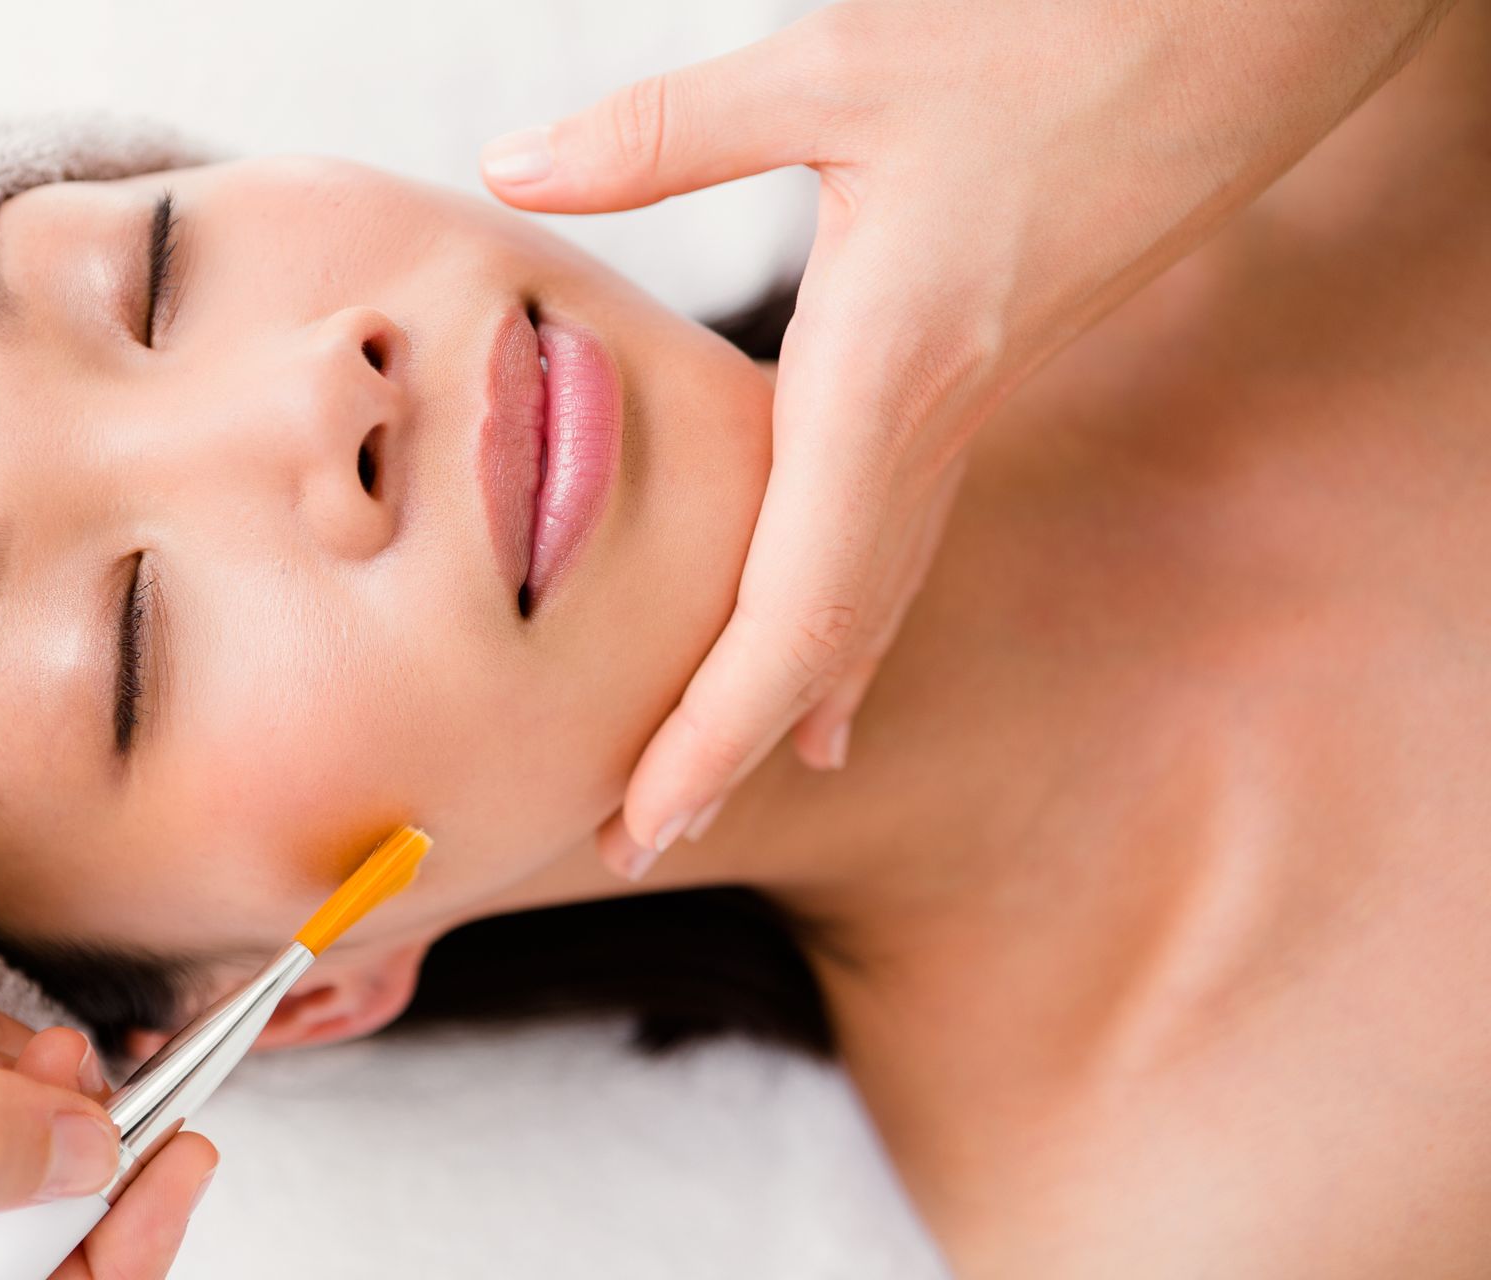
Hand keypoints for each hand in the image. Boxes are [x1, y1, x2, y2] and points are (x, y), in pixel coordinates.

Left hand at [479, 0, 1450, 876]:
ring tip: (713, 780)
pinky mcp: (974, 380)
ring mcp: (962, 412)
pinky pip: (899, 538)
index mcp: (887, 377)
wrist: (1245, 30)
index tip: (646, 817)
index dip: (715, 730)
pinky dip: (844, 618)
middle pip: (824, 637)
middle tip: (642, 837)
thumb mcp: (840, 70)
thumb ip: (668, 131)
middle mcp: (929, 424)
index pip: (795, 609)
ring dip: (786, 699)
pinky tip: (828, 657)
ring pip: (868, 598)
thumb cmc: (1063, 36)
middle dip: (729, 748)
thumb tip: (513, 162)